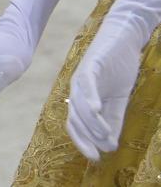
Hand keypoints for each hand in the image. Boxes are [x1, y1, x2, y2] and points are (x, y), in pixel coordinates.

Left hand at [66, 15, 147, 159]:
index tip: (94, 158)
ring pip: (80, 103)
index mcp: (81, 98)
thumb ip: (113, 120)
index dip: (81, 141)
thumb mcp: (118, 100)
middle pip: (74, 117)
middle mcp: (76, 89)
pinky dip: (90, 98)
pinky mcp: (90, 65)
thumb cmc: (118, 69)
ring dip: (91, 122)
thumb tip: (110, 146)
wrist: (124, 39)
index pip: (74, 123)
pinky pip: (86, 83)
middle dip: (85, 137)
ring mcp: (82, 76)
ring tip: (104, 134)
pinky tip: (96, 110)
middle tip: (99, 152)